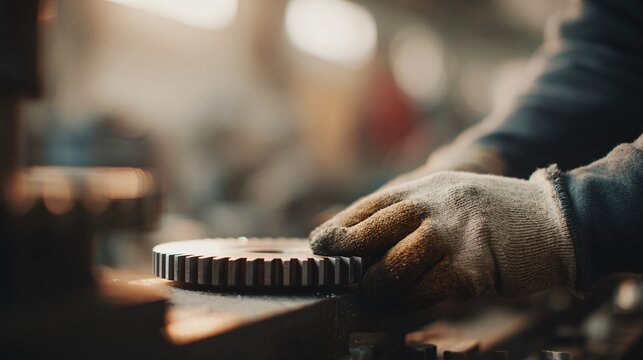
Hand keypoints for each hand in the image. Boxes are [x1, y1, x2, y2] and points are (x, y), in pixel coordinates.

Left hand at [309, 168, 575, 309]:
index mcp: (424, 187)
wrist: (555, 218)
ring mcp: (451, 235)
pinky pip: (425, 291)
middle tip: (333, 270)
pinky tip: (406, 302)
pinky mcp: (470, 267)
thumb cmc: (496, 212)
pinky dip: (410, 300)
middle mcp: (432, 205)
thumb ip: (412, 209)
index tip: (321, 244)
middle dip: (345, 255)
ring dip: (377, 286)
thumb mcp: (449, 193)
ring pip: (392, 267)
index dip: (339, 227)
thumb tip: (367, 236)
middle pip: (370, 232)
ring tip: (372, 293)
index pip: (367, 206)